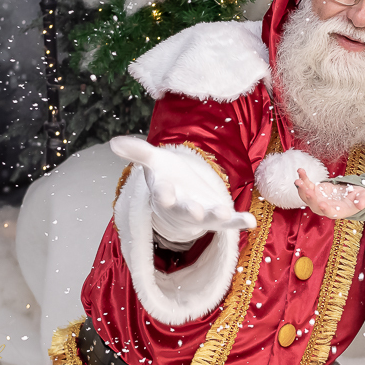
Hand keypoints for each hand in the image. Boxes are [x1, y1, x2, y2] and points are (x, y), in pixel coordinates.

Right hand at [110, 136, 255, 242]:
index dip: (163, 194)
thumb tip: (113, 141)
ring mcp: (202, 214)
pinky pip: (230, 221)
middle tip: (195, 212)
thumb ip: (138, 152)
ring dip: (216, 217)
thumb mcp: (155, 161)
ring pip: (208, 218)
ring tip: (227, 214)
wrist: (183, 196)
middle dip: (190, 211)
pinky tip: (251, 221)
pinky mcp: (218, 216)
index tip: (163, 194)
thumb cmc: (169, 177)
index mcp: (165, 194)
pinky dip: (240, 222)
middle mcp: (182, 207)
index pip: (161, 195)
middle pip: (184, 211)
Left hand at [295, 169, 364, 218]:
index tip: (322, 204)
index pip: (330, 212)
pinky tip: (301, 171)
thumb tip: (361, 204)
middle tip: (308, 190)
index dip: (326, 209)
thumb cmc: (359, 198)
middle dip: (310, 198)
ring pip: (307, 197)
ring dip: (302, 189)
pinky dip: (303, 179)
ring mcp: (319, 199)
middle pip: (315, 205)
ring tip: (298, 180)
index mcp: (338, 211)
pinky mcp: (316, 190)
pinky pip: (307, 185)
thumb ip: (363, 201)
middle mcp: (326, 207)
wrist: (351, 194)